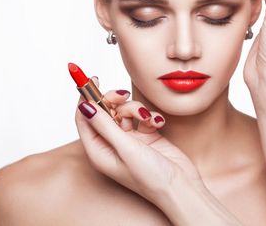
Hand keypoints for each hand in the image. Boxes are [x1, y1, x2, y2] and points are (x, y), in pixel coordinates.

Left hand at [74, 77, 201, 206]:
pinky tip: (157, 123)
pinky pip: (142, 116)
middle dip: (114, 100)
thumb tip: (84, 106)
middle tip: (123, 94)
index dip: (86, 97)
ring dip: (135, 109)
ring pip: (125, 111)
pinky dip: (149, 116)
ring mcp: (129, 140)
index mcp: (99, 151)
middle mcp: (111, 144)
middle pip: (104, 111)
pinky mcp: (146, 136)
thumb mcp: (125, 148)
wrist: (181, 187)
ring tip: (147, 118)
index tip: (91, 79)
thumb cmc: (151, 177)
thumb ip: (104, 125)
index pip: (84, 118)